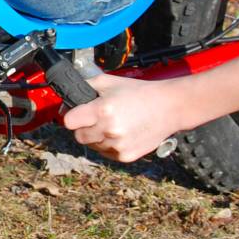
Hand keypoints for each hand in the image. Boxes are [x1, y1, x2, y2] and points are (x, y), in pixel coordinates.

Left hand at [59, 74, 189, 162]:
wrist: (169, 107)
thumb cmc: (140, 92)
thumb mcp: (109, 82)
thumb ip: (86, 86)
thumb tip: (69, 97)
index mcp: (102, 110)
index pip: (69, 122)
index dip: (72, 116)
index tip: (77, 114)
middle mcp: (109, 130)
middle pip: (78, 136)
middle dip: (84, 127)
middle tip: (98, 118)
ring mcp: (117, 145)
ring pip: (92, 146)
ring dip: (97, 137)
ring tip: (113, 124)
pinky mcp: (125, 156)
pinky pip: (106, 153)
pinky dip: (109, 145)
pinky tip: (122, 133)